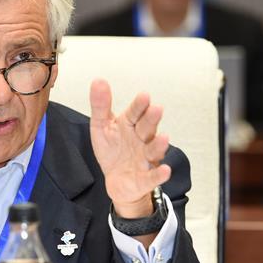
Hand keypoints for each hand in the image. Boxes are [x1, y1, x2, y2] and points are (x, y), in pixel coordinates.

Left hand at [89, 78, 170, 219]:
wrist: (117, 181)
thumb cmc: (113, 151)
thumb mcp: (101, 127)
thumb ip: (100, 105)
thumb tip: (98, 81)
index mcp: (130, 125)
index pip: (135, 112)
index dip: (139, 105)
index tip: (144, 96)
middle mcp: (141, 140)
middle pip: (147, 128)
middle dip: (151, 119)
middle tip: (156, 109)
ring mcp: (145, 159)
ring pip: (153, 150)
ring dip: (159, 145)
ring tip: (164, 138)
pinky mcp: (146, 178)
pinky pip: (154, 177)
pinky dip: (159, 174)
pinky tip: (165, 171)